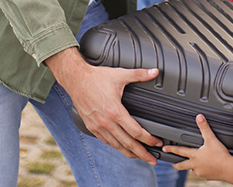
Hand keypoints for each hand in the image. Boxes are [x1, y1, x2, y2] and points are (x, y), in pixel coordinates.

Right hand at [45, 48, 161, 163]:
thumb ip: (139, 74)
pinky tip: (122, 148)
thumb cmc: (96, 78)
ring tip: (140, 157)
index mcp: (115, 111)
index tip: (157, 143)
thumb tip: (154, 72)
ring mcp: (97, 126)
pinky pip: (106, 141)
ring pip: (116, 145)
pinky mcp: (91, 127)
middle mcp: (106, 122)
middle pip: (128, 144)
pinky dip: (116, 146)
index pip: (135, 132)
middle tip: (153, 160)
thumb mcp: (119, 75)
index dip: (148, 140)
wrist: (75, 79)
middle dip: (142, 154)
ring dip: (129, 153)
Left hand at [163, 114, 232, 183]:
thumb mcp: (211, 139)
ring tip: (194, 165)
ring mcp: (201, 172)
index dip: (171, 149)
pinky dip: (203, 171)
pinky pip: (203, 174)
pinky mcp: (208, 177)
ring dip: (192, 167)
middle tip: (173, 164)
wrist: (229, 169)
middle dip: (176, 164)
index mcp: (194, 156)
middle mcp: (195, 165)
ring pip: (193, 170)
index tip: (165, 149)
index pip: (180, 151)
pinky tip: (207, 168)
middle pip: (182, 165)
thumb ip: (204, 128)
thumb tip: (199, 117)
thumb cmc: (220, 156)